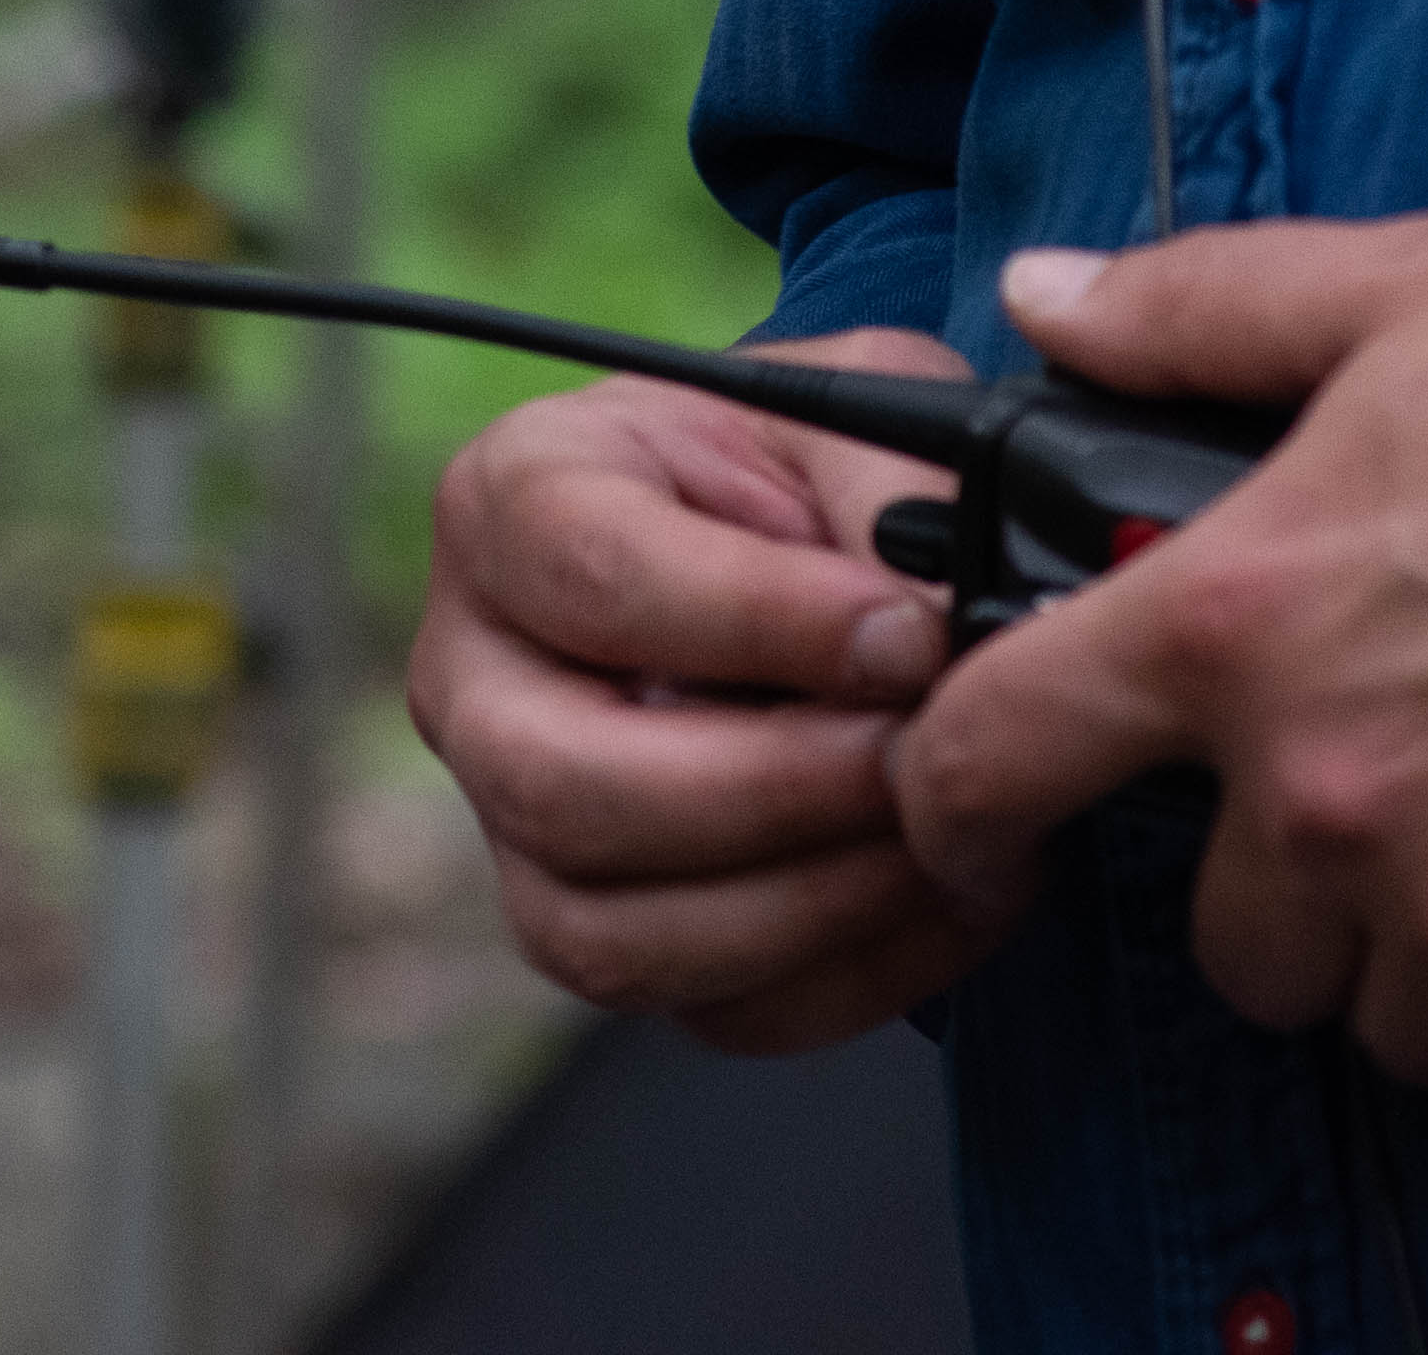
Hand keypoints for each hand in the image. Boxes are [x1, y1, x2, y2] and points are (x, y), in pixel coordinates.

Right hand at [405, 327, 1000, 1050]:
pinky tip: (951, 899)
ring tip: (952, 838)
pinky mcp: (604, 930)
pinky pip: (706, 1008)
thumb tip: (951, 622)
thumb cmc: (818, 472)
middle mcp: (475, 673)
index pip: (591, 576)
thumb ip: (898, 493)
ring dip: (810, 904)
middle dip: (771, 792)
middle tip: (920, 760)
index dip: (759, 620)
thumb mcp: (864, 418)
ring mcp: (515, 820)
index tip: (907, 635)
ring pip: (609, 934)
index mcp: (510, 502)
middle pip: (560, 785)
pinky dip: (847, 976)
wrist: (825, 559)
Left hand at [885, 178, 1427, 1101]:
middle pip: (1232, 946)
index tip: (963, 821)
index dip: (952, 797)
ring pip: (1393, 1023)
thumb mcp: (1388, 290)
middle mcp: (1341, 797)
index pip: (999, 757)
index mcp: (1240, 627)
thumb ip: (1184, 313)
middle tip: (1387, 775)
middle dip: (1286, 880)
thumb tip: (1039, 300)